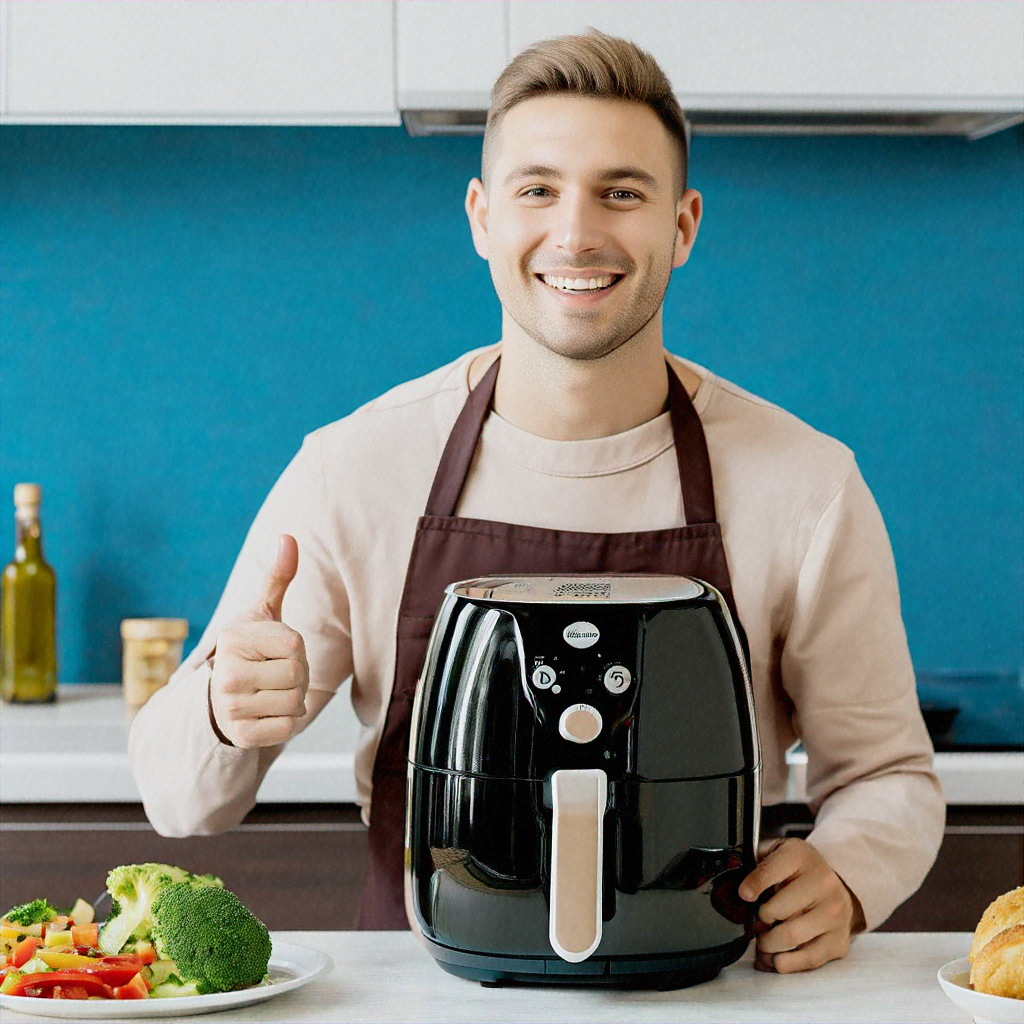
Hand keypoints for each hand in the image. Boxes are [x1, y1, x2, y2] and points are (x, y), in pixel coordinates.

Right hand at [208, 534, 308, 747]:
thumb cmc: (248, 650)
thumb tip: (288, 536)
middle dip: (297, 675)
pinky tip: (266, 714)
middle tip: (273, 675)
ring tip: (270, 693)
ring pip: (297, 703)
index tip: (273, 651)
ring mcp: (231, 708)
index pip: (296, 645)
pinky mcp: (241, 736)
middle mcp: (226, 675)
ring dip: (293, 700)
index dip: (295, 649)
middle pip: (298, 675)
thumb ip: (277, 577)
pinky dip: (286, 722)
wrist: (216, 698)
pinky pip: (289, 728)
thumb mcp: (261, 614)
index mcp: (233, 640)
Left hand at [738, 838, 864, 973]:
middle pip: (779, 909)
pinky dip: (786, 963)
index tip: (744, 895)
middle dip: (759, 920)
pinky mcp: (839, 939)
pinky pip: (809, 958)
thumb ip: (755, 863)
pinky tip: (775, 959)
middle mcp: (823, 883)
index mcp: (800, 856)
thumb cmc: (797, 870)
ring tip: (762, 941)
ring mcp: (834, 913)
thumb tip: (737, 885)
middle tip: (754, 923)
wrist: (834, 884)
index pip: (771, 871)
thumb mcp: (775, 853)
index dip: (754, 885)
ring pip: (792, 936)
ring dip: (769, 943)